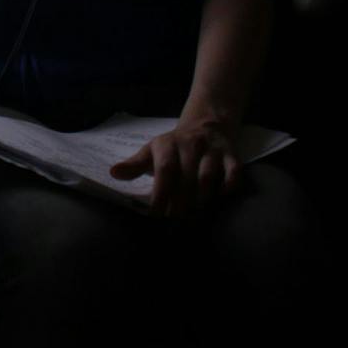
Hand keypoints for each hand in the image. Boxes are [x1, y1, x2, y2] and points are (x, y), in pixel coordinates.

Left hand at [109, 113, 245, 216]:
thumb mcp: (152, 152)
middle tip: (176, 223)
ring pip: (209, 175)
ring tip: (195, 217)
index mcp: (168, 145)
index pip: (164, 170)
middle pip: (186, 178)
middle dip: (180, 203)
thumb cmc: (173, 148)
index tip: (156, 216)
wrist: (205, 125)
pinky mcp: (231, 154)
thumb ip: (135, 165)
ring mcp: (213, 149)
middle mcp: (191, 144)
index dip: (160, 194)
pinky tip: (220, 198)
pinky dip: (229, 186)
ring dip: (202, 198)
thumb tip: (114, 173)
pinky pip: (234, 171)